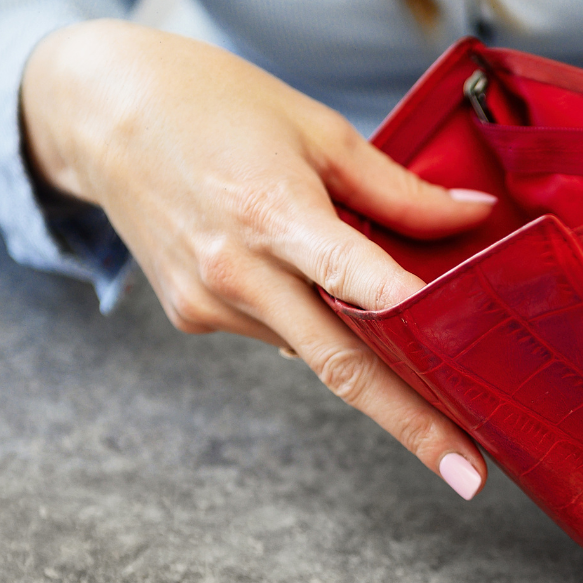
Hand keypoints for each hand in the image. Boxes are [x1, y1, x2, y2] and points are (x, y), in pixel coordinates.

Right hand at [21, 20, 496, 498]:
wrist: (106, 112)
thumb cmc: (216, 106)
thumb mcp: (318, 129)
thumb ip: (398, 188)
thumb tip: (476, 216)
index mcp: (272, 213)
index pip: (357, 284)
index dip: (414, 329)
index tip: (464, 384)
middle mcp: (237, 273)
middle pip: (340, 366)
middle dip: (412, 424)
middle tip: (471, 476)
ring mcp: (211, 306)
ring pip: (314, 349)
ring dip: (369, 357)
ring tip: (416, 339)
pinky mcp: (196, 320)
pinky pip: (279, 333)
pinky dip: (311, 320)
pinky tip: (302, 278)